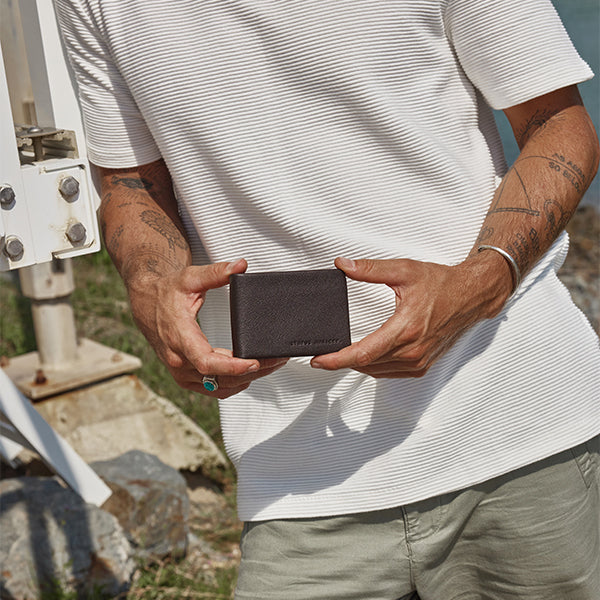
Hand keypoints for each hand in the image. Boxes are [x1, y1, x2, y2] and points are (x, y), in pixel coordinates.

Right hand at [129, 258, 287, 397]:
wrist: (146, 302)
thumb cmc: (166, 291)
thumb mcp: (190, 277)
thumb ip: (216, 273)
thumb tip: (240, 266)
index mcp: (179, 337)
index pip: (207, 361)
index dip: (232, 366)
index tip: (255, 362)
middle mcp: (178, 360)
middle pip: (220, 377)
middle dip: (253, 371)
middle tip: (278, 360)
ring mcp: (181, 372)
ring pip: (219, 386)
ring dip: (247, 379)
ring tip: (271, 365)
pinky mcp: (185, 377)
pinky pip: (213, 389)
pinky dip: (234, 384)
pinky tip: (250, 374)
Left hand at [311, 254, 510, 377]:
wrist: (472, 296)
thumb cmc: (443, 284)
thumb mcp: (404, 270)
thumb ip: (370, 269)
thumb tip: (344, 265)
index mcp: (406, 329)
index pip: (363, 353)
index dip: (337, 360)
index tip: (319, 360)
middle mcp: (413, 350)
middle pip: (366, 364)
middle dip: (341, 361)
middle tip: (323, 355)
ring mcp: (419, 361)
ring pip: (377, 371)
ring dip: (357, 365)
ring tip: (340, 356)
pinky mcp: (423, 365)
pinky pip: (391, 373)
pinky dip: (374, 367)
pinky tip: (366, 358)